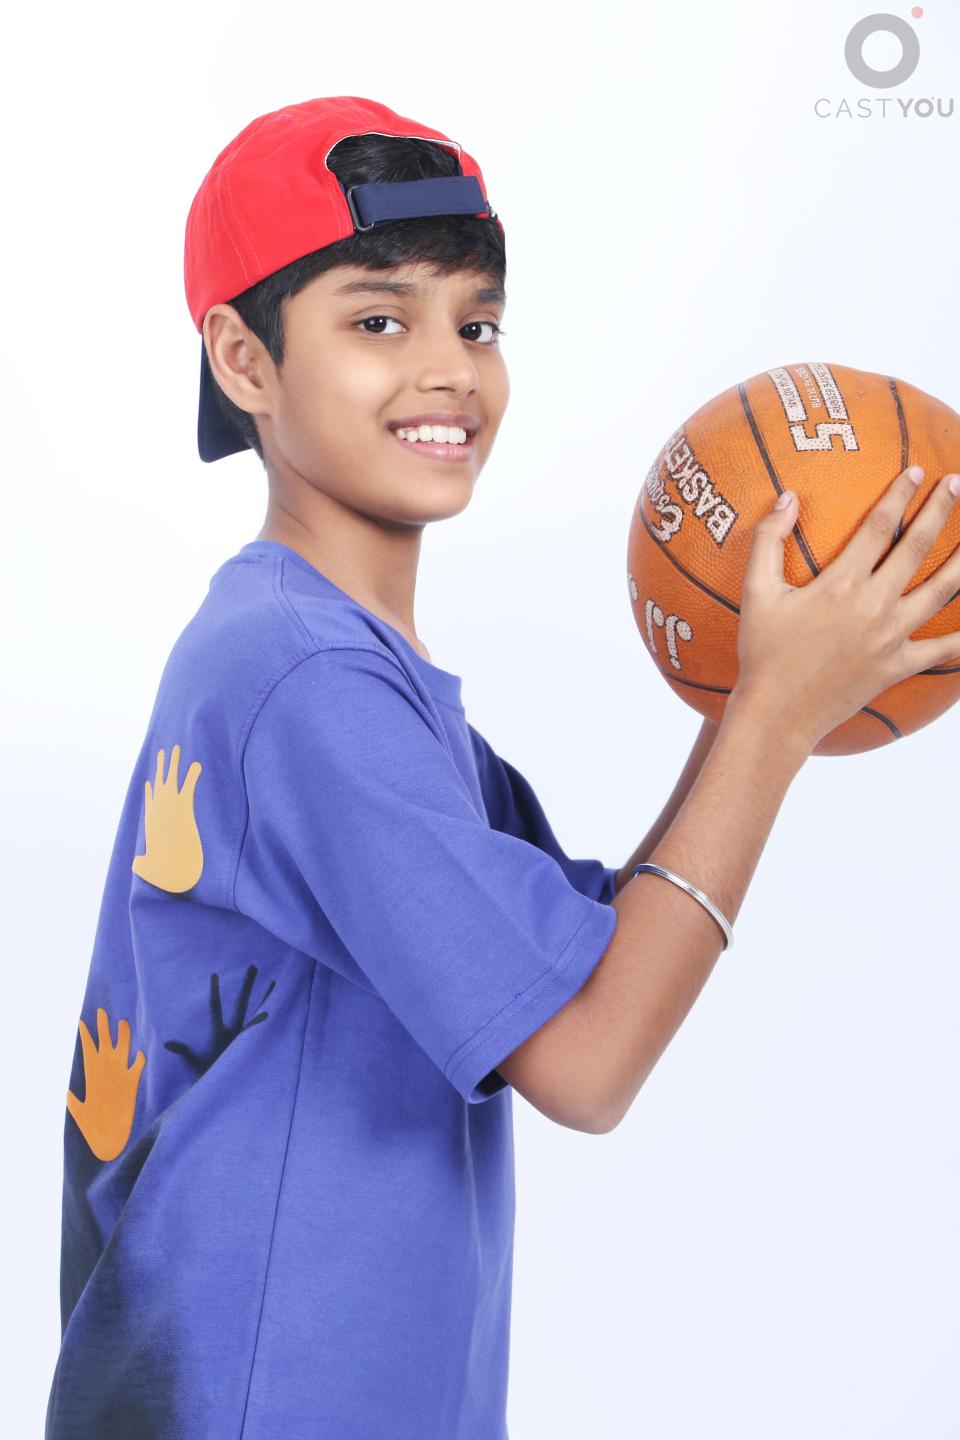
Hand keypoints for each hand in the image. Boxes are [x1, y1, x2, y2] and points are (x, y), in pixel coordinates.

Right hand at [734, 466, 959, 752]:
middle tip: (957, 484)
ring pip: (941, 591)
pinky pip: (943, 650)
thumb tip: (788, 496)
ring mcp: (890, 638)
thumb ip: (769, 539)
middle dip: (941, 511)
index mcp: (840, 584)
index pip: (880, 526)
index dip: (900, 495)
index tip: (916, 471)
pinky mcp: (898, 667)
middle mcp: (873, 606)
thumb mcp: (756, 593)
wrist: (778, 714)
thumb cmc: (762, 653)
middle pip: (917, 547)